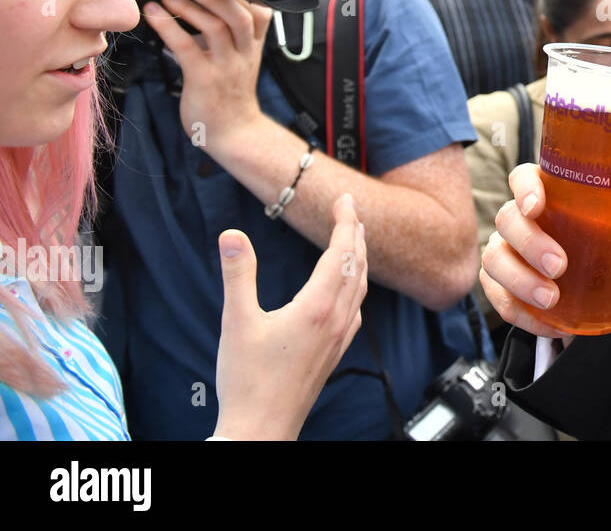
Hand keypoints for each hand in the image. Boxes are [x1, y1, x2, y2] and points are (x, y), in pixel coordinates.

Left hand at [141, 0, 272, 151]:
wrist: (233, 132)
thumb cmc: (230, 93)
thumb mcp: (240, 59)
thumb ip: (229, 33)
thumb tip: (202, 3)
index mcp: (253, 46)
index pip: (260, 12)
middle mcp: (244, 53)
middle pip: (240, 16)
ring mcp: (225, 67)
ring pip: (216, 28)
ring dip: (190, 7)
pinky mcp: (203, 80)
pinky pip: (186, 48)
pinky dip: (168, 27)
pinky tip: (154, 15)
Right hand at [212, 193, 367, 439]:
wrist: (261, 429)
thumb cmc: (247, 381)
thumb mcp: (235, 322)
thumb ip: (237, 274)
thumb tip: (232, 235)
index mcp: (317, 307)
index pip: (342, 252)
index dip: (345, 222)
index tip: (346, 200)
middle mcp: (336, 320)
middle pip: (357, 267)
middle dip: (356, 235)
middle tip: (351, 211)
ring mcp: (339, 339)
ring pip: (360, 289)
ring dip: (360, 260)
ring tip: (354, 242)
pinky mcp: (334, 353)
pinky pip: (356, 311)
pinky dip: (356, 289)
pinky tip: (348, 292)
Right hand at [479, 163, 610, 340]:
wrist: (576, 276)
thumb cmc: (592, 237)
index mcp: (541, 193)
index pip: (522, 177)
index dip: (524, 188)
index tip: (537, 206)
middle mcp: (515, 218)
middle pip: (507, 220)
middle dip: (530, 243)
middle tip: (558, 265)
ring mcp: (502, 250)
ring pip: (494, 259)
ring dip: (520, 281)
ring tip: (550, 299)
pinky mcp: (497, 284)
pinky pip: (498, 298)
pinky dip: (521, 314)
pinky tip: (549, 325)